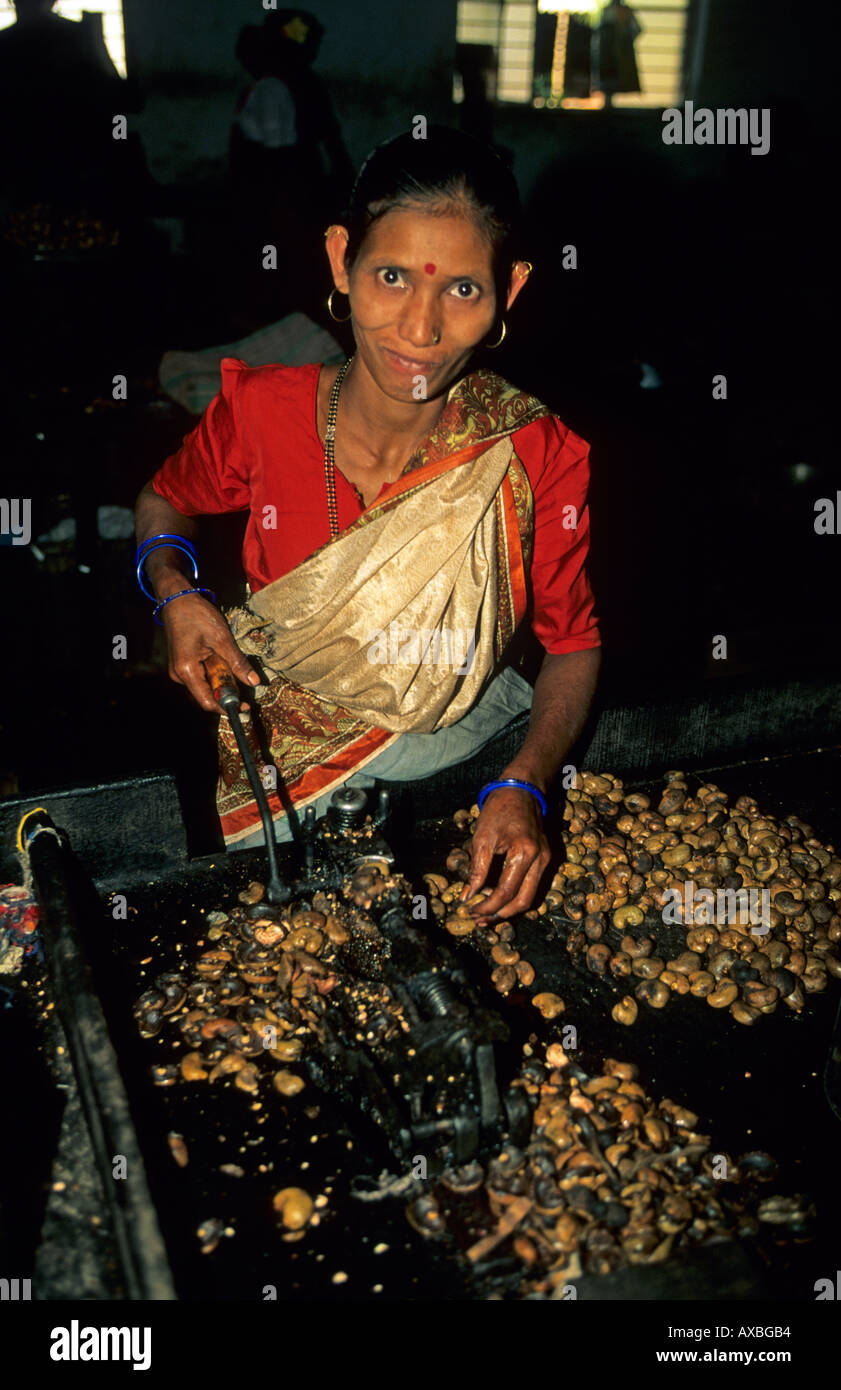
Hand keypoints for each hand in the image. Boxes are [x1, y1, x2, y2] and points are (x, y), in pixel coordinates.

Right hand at [162, 594, 259, 711]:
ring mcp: (179, 671)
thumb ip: (238, 663)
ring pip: (206, 685)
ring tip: (227, 656)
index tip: (245, 707)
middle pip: (208, 694)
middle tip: (243, 675)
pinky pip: (201, 676)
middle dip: (227, 689)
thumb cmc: (197, 615)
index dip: (227, 707)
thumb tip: (255, 682)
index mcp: (187, 671)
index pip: (208, 702)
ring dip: (221, 678)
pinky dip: (215, 671)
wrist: (177, 599)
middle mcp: (179, 676)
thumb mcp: (222, 639)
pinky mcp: (183, 665)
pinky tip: (220, 655)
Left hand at [462, 787, 550, 920]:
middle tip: (479, 919)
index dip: (486, 906)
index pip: (505, 892)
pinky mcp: (546, 859)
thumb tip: (466, 897)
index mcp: (524, 853)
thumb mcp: (482, 839)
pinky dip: (516, 896)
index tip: (470, 910)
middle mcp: (541, 860)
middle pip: (524, 901)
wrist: (521, 790)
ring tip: (487, 914)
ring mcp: (546, 860)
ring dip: (509, 909)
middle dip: (500, 914)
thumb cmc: (499, 810)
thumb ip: (476, 871)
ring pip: (531, 897)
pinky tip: (498, 898)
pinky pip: (533, 885)